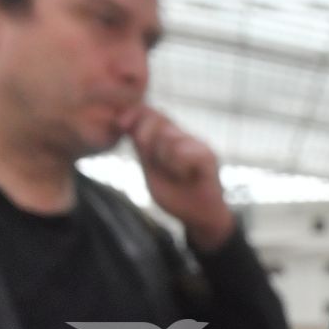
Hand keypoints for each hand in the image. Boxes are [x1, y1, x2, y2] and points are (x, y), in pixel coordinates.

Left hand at [124, 105, 236, 249]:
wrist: (198, 216)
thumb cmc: (175, 195)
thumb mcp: (150, 170)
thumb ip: (141, 149)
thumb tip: (126, 125)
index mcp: (165, 138)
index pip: (149, 112)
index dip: (134, 113)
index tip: (121, 124)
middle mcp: (181, 136)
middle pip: (158, 117)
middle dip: (145, 135)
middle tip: (152, 159)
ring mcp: (196, 143)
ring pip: (169, 137)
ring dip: (163, 157)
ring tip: (174, 173)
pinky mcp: (207, 154)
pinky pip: (183, 152)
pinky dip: (178, 166)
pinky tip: (185, 175)